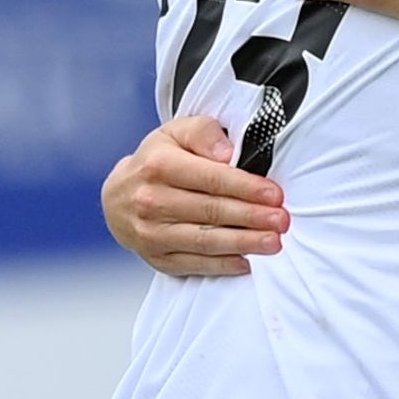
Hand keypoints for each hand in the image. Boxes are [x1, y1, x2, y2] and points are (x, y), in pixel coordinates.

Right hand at [101, 115, 290, 275]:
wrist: (117, 196)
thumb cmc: (157, 160)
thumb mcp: (177, 132)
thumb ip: (205, 133)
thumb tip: (227, 153)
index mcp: (159, 166)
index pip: (211, 179)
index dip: (246, 188)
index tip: (274, 195)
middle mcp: (151, 201)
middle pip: (210, 212)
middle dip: (251, 217)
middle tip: (281, 221)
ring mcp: (150, 233)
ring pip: (204, 241)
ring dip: (242, 243)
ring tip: (272, 243)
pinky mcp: (154, 257)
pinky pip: (192, 264)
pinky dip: (221, 265)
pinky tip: (246, 262)